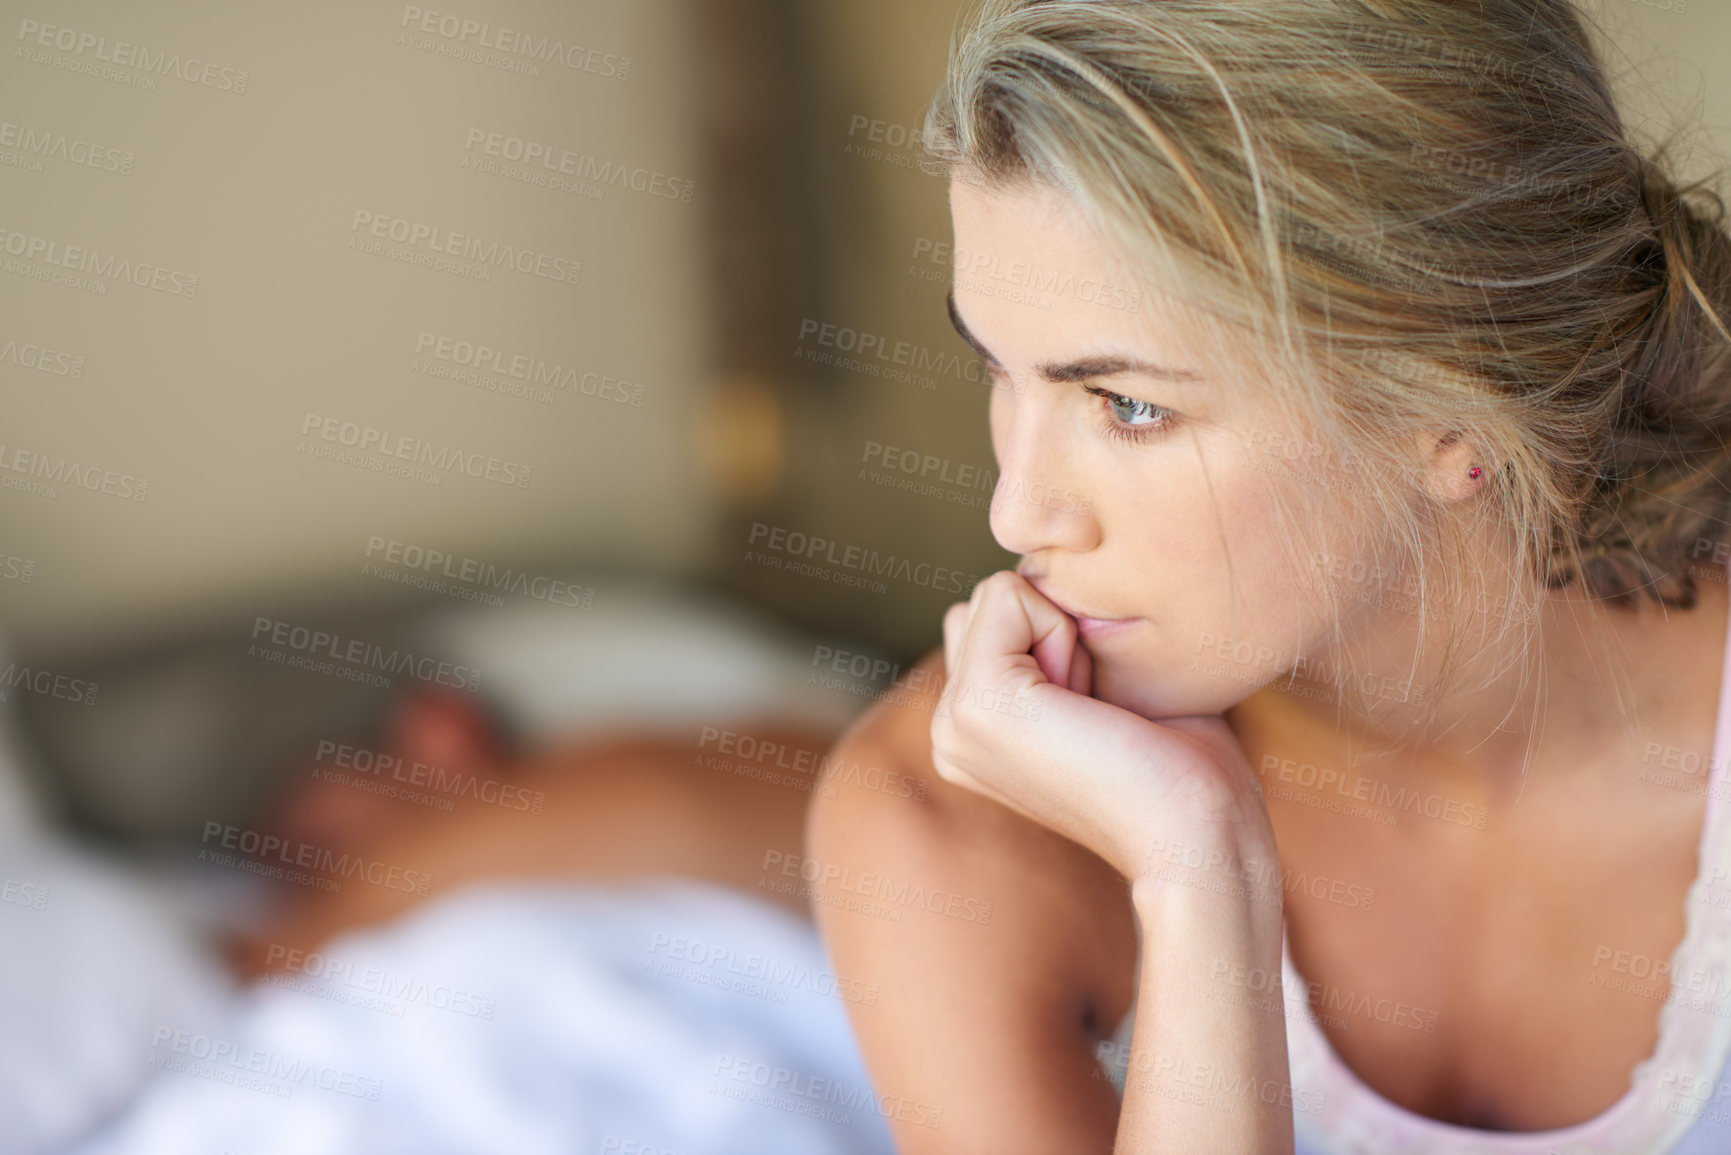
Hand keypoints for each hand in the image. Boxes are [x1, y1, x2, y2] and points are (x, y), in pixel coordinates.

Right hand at [932, 571, 1273, 881]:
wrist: (1196, 834)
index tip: (1099, 710)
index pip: (992, 614)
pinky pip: (1009, 595)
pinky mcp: (977, 704)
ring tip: (1094, 711)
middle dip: (1056, 628)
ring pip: (997, 592)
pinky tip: (1088, 704)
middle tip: (1098, 711)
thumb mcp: (1100, 688)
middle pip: (989, 599)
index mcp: (970, 730)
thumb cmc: (1181, 765)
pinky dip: (1062, 630)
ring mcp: (952, 721)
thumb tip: (1033, 581)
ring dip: (1062, 632)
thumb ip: (1054, 644)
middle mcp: (947, 728)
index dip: (1061, 634)